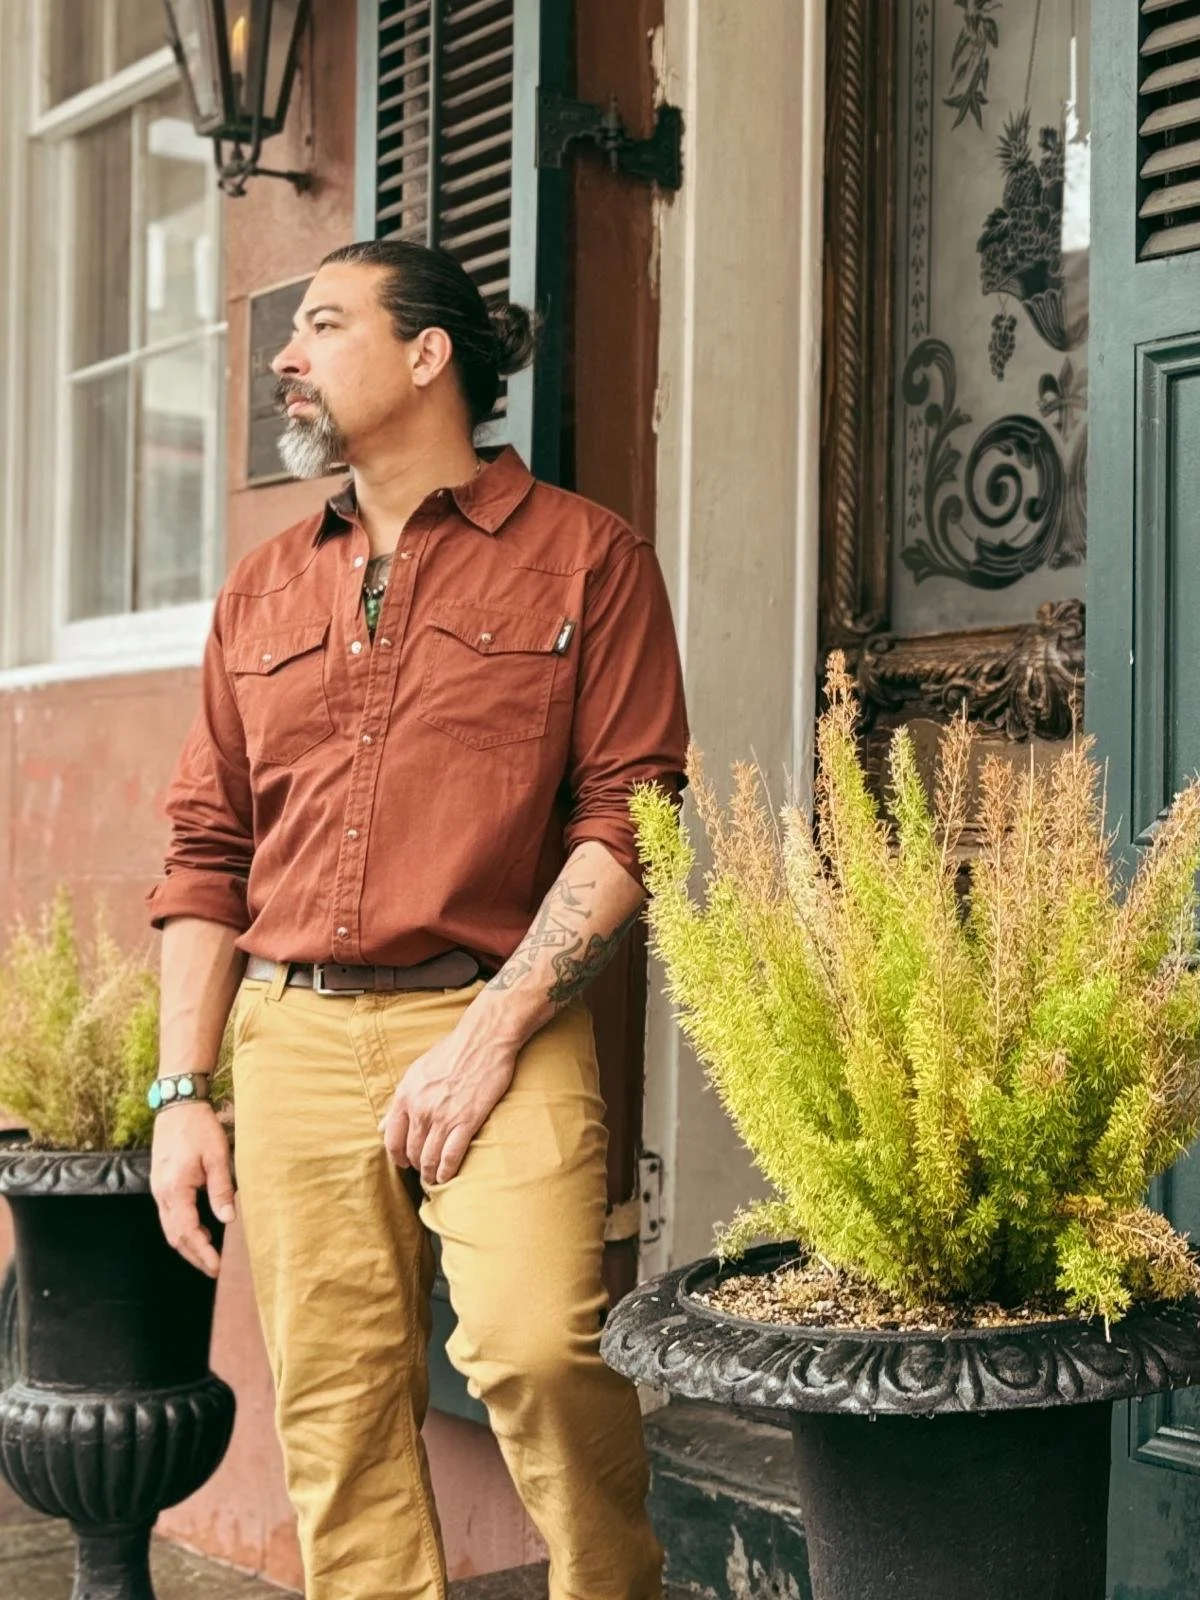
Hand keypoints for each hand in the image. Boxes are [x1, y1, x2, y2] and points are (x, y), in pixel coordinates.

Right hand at [150, 1103, 236, 1277]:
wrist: (177, 1104)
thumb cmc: (199, 1128)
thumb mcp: (218, 1156)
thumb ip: (221, 1189)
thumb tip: (228, 1219)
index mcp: (176, 1189)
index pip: (188, 1232)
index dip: (202, 1252)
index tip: (217, 1267)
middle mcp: (162, 1193)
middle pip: (175, 1236)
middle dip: (194, 1255)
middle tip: (213, 1269)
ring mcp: (158, 1189)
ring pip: (170, 1227)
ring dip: (188, 1243)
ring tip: (209, 1255)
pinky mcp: (161, 1183)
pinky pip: (170, 1215)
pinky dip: (183, 1228)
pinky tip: (201, 1228)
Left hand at [380, 1022, 516, 1185]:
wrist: (484, 1039)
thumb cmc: (452, 1052)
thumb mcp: (417, 1072)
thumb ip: (400, 1102)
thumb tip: (382, 1126)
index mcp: (406, 1095)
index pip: (392, 1139)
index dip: (397, 1156)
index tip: (404, 1163)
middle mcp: (421, 1109)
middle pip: (412, 1151)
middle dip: (416, 1165)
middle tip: (423, 1170)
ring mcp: (443, 1116)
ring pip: (429, 1158)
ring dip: (430, 1173)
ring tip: (434, 1178)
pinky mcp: (467, 1121)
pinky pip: (451, 1156)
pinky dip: (446, 1171)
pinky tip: (446, 1177)